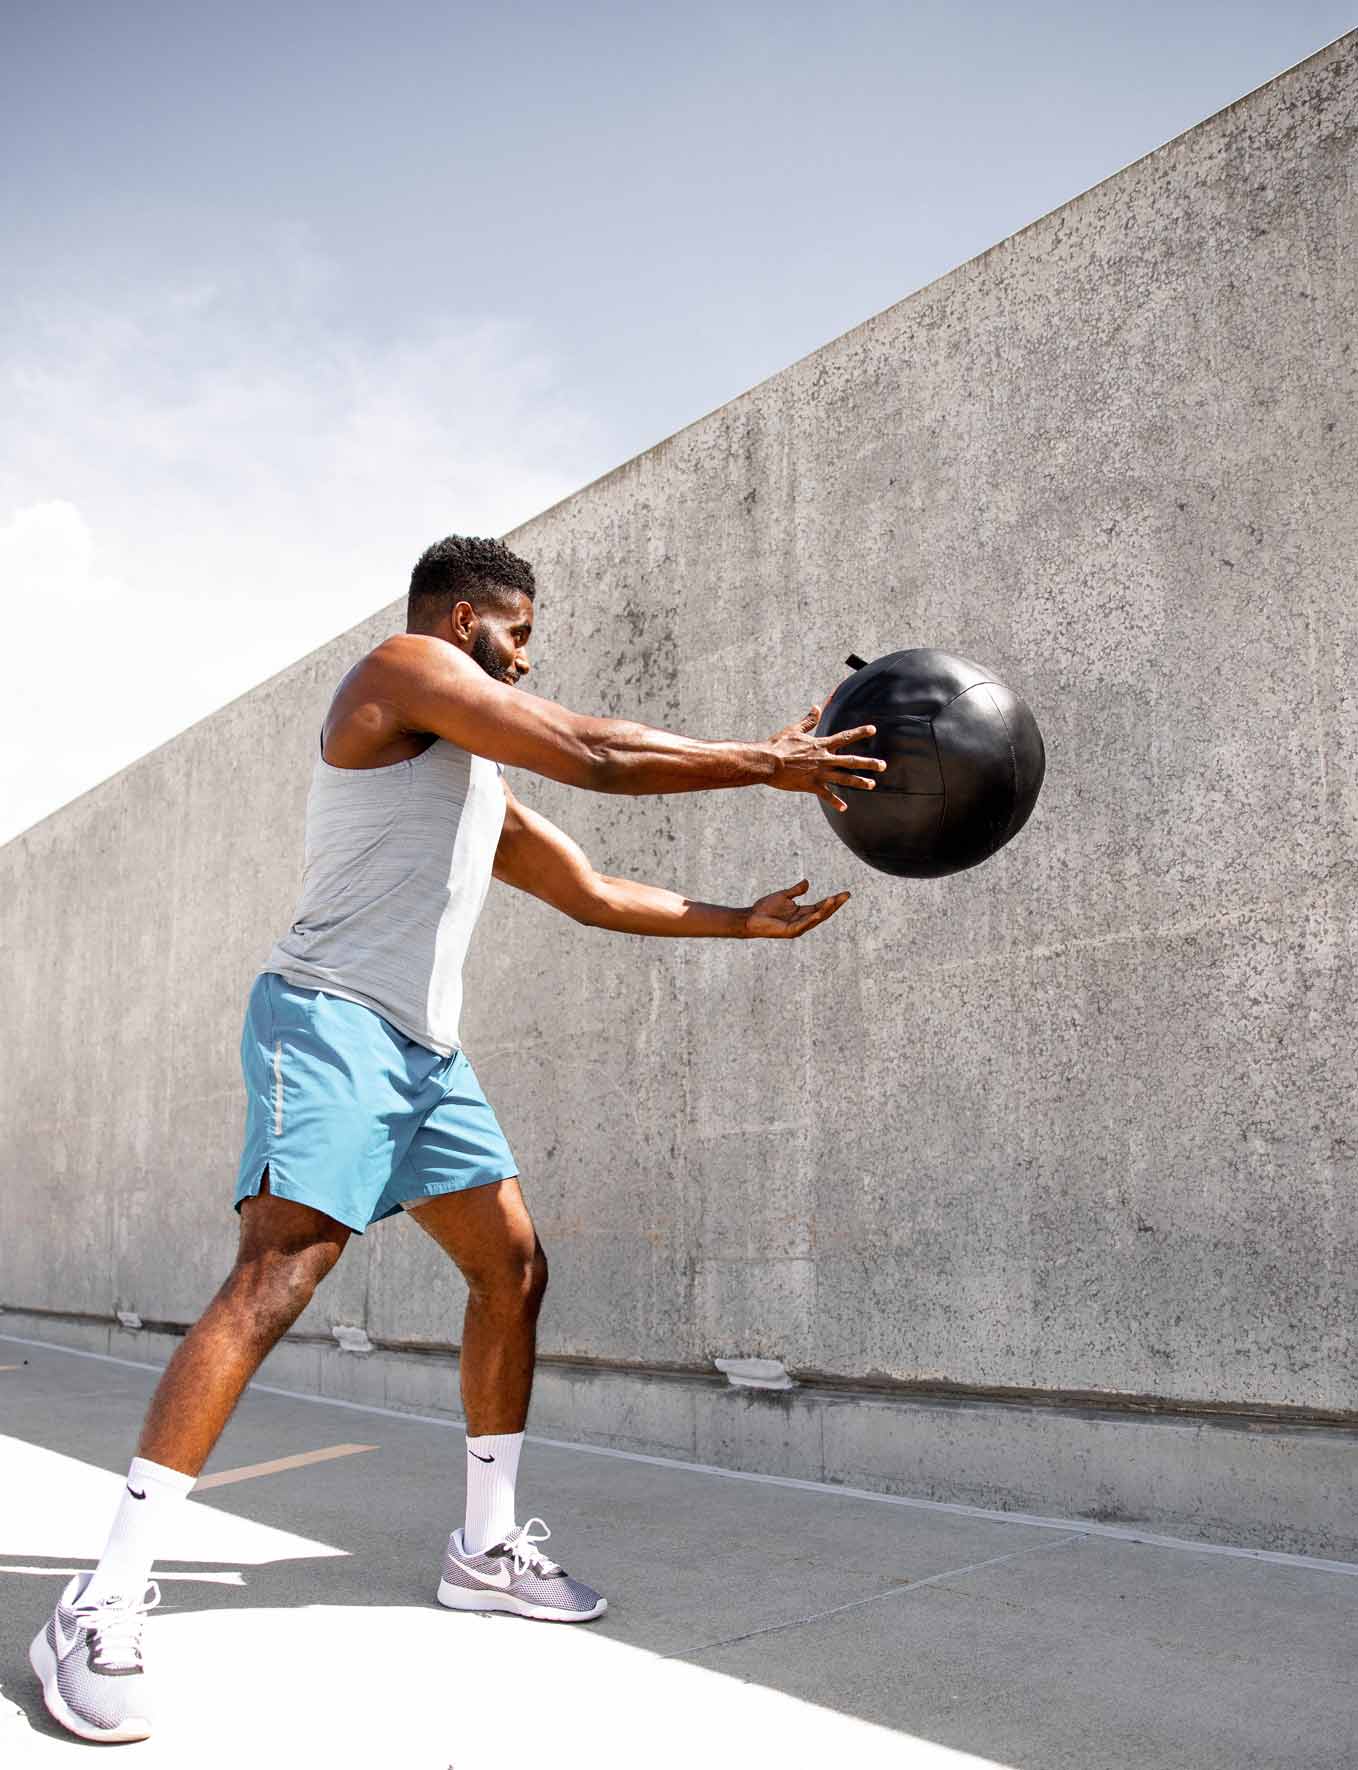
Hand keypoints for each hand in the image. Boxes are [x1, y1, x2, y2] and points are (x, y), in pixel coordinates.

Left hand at [742, 878, 850, 938]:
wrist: (751, 918)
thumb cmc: (765, 908)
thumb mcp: (783, 896)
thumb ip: (796, 891)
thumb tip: (808, 882)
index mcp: (803, 913)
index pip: (822, 906)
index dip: (833, 900)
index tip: (845, 893)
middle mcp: (803, 921)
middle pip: (823, 913)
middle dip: (835, 904)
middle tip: (846, 895)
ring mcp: (798, 927)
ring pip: (816, 918)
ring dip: (826, 909)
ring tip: (835, 899)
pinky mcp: (790, 931)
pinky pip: (803, 924)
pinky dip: (811, 919)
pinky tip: (818, 911)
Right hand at [765, 702, 884, 811]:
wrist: (767, 762)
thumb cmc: (778, 745)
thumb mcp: (794, 730)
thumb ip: (808, 720)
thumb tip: (817, 707)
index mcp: (821, 745)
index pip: (845, 737)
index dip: (860, 732)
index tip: (873, 729)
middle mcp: (824, 759)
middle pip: (851, 760)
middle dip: (869, 763)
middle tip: (883, 765)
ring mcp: (819, 773)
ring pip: (844, 778)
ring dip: (860, 782)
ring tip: (873, 784)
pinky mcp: (811, 786)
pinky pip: (826, 795)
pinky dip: (835, 802)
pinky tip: (844, 808)